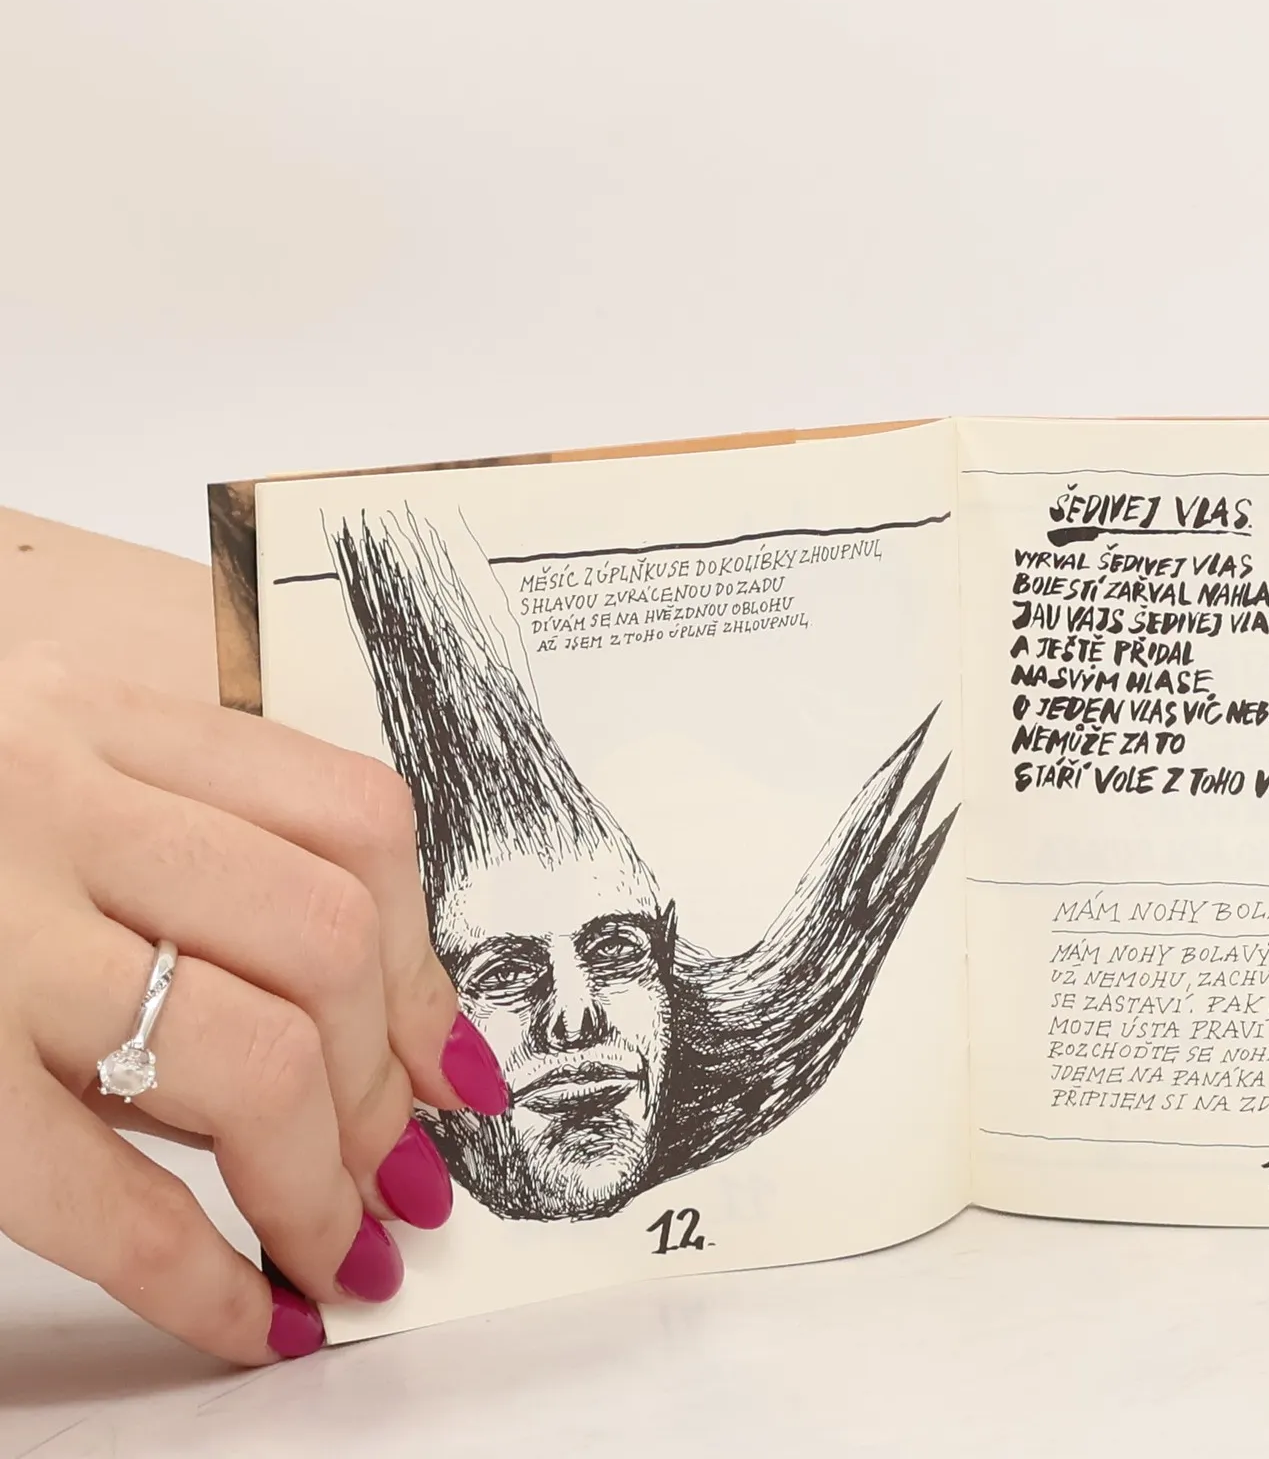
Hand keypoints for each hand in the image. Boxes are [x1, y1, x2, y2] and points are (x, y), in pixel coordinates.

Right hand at [0, 645, 509, 1362]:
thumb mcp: (40, 778)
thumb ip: (177, 853)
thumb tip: (370, 1029)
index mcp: (104, 725)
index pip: (355, 818)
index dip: (425, 956)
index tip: (450, 1059)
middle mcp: (54, 805)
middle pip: (325, 936)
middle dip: (383, 1081)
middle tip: (398, 1177)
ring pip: (243, 1050)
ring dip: (317, 1176)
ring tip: (338, 1248)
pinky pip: (87, 1186)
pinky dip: (188, 1274)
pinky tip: (240, 1321)